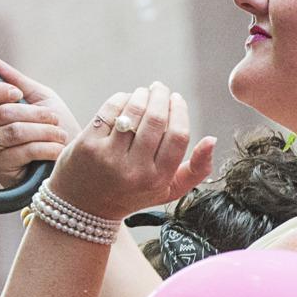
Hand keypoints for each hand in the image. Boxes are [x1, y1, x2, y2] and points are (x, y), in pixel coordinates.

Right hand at [0, 52, 78, 188]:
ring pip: (13, 131)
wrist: (69, 161)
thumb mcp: (39, 98)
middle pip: (1, 113)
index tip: (17, 93)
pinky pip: (21, 151)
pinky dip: (46, 148)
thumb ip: (14, 79)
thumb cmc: (54, 128)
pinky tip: (56, 150)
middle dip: (36, 114)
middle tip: (53, 119)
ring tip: (58, 135)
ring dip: (44, 131)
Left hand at [47, 83, 216, 222]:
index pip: (178, 136)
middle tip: (160, 88)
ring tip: (144, 92)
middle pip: (156, 119)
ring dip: (141, 94)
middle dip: (160, 95)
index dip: (179, 111)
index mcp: (158, 179)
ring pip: (133, 111)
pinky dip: (120, 99)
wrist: (84, 208)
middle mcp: (134, 170)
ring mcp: (109, 157)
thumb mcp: (167, 190)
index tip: (176, 99)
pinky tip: (124, 100)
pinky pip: (110, 111)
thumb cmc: (131, 194)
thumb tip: (212, 139)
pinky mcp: (87, 145)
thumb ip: (196, 170)